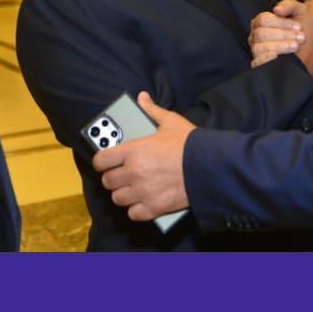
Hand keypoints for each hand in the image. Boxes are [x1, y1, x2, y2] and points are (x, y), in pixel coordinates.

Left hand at [92, 92, 194, 219]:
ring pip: (118, 199)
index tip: (104, 162)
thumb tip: (142, 98)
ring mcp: (142, 192)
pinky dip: (136, 209)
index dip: (101, 161)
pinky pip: (133, 213)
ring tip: (131, 188)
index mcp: (133, 150)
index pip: (101, 160)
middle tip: (121, 174)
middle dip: (112, 177)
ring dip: (123, 194)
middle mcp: (133, 172)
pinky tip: (142, 202)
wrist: (211, 166)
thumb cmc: (190, 144)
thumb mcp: (170, 122)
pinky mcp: (154, 208)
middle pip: (108, 181)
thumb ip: (152, 110)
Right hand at [249, 0, 304, 66]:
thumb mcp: (302, 12)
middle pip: (260, 33)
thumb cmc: (305, 29)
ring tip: (295, 46)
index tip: (299, 26)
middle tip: (301, 38)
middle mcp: (256, 36)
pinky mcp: (260, 65)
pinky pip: (256, 63)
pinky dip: (265, 59)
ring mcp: (257, 51)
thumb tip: (277, 9)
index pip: (263, 19)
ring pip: (258, 48)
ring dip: (279, 46)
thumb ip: (290, 6)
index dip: (281, 22)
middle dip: (283, 35)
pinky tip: (276, 56)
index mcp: (262, 22)